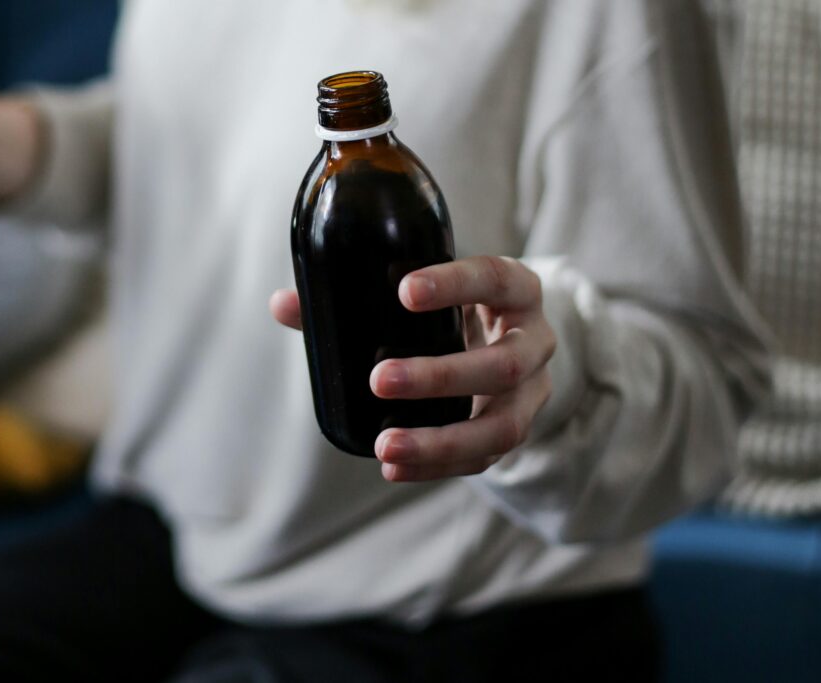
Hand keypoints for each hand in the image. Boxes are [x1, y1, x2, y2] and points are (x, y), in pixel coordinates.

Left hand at [270, 255, 554, 481]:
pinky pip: (486, 459)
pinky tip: (395, 469)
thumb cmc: (459, 311)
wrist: (511, 341)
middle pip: (503, 364)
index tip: (404, 291)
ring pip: (503, 426)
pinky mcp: (518, 430)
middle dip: (441, 376)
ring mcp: (534, 393)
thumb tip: (283, 304)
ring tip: (385, 446)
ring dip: (442, 440)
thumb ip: (361, 295)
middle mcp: (536, 341)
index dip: (454, 285)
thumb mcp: (431, 293)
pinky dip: (438, 466)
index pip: (493, 279)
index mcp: (516, 290)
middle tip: (379, 379)